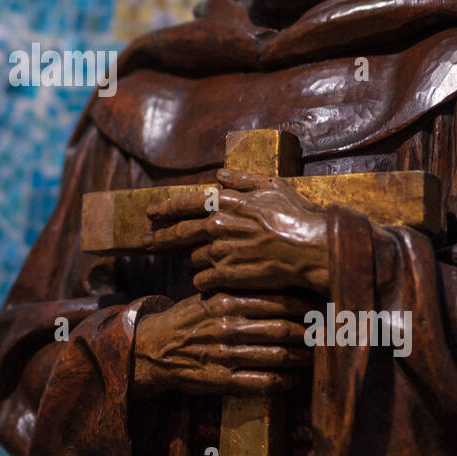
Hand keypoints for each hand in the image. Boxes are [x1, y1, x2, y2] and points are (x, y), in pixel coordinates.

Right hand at [131, 293, 311, 398]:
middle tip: (326, 333)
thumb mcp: (207, 295)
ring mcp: (224, 354)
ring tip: (314, 357)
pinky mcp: (220, 380)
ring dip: (301, 358)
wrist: (153, 348)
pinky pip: (260, 382)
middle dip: (309, 332)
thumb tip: (278, 280)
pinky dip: (282, 382)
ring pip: (276, 356)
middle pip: (282, 328)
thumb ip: (239, 289)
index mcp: (226, 301)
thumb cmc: (187, 318)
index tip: (320, 306)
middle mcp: (227, 326)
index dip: (304, 305)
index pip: (276, 300)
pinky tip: (292, 380)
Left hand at [145, 169, 330, 296]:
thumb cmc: (296, 216)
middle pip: (180, 233)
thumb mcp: (272, 186)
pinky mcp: (227, 275)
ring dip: (193, 258)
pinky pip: (203, 280)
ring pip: (193, 257)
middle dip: (160, 237)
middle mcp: (217, 226)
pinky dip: (202, 280)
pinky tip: (206, 280)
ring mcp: (220, 252)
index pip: (186, 204)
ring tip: (196, 261)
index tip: (151, 212)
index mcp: (225, 203)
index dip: (165, 208)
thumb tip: (219, 175)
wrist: (309, 249)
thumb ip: (242, 179)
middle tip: (147, 242)